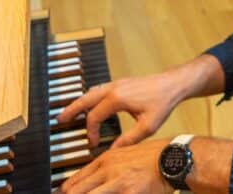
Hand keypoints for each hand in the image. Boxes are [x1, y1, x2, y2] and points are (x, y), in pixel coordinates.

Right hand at [55, 72, 184, 148]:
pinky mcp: (121, 83)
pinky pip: (99, 89)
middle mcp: (113, 88)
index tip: (92, 143)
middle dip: (71, 110)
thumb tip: (113, 150)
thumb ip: (129, 139)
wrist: (173, 84)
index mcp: (117, 98)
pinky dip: (89, 97)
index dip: (90, 132)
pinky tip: (88, 104)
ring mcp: (116, 83)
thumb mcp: (148, 126)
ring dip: (79, 102)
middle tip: (60, 120)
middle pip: (85, 99)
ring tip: (69, 112)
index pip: (94, 117)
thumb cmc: (162, 102)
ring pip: (91, 92)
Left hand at [58, 138, 173, 193]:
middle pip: (76, 191)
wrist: (172, 158)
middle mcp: (108, 171)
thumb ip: (104, 168)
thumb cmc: (151, 158)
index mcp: (104, 161)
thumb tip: (88, 181)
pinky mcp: (131, 193)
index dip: (64, 193)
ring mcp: (118, 183)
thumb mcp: (122, 155)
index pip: (73, 182)